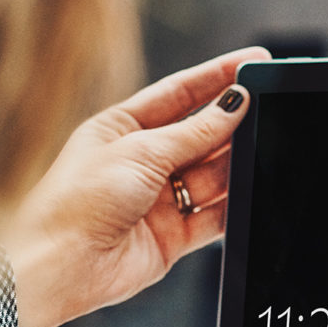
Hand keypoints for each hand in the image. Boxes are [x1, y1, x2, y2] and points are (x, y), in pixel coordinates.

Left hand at [2, 47, 270, 326]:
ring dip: (236, 165)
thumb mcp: (139, 152)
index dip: (217, 76)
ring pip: (211, 176)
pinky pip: (213, 217)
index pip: (179, 94)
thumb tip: (233, 104)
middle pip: (200, 135)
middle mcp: (140, 163)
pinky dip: (233, 207)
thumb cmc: (76, 203)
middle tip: (268, 106)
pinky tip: (252, 194)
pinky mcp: (172, 238)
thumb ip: (193, 132)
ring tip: (264, 149)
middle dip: (233, 123)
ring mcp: (158, 201)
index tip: (253, 61)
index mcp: (121, 128)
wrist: (59, 266)